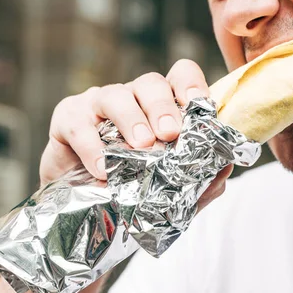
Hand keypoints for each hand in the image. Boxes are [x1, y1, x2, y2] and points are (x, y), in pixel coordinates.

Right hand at [39, 59, 233, 212]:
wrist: (81, 216)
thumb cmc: (129, 193)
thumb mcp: (169, 193)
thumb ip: (199, 183)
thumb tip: (225, 169)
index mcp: (160, 109)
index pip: (179, 76)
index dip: (191, 85)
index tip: (200, 107)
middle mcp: (131, 100)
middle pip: (150, 83)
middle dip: (163, 105)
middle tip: (171, 133)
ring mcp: (97, 106)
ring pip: (116, 95)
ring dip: (131, 118)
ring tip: (141, 146)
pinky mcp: (67, 119)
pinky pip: (79, 124)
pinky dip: (92, 145)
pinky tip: (103, 169)